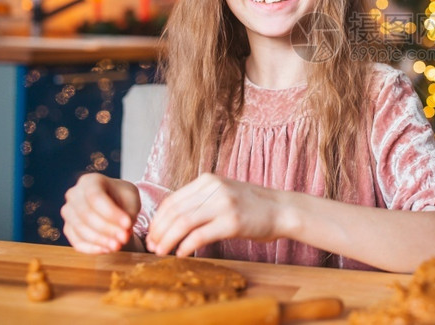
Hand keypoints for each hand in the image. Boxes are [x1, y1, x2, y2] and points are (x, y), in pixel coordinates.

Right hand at [61, 173, 139, 253]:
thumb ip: (129, 212)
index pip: (95, 197)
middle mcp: (74, 194)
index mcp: (90, 181)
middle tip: (125, 238)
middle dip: (107, 229)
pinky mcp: (68, 229)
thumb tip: (124, 232)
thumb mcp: (132, 198)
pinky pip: (76, 242)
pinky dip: (92, 248)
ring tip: (118, 245)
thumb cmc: (122, 198)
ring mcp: (68, 212)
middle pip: (86, 214)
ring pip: (80, 229)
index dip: (111, 213)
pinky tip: (107, 249)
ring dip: (101, 240)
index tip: (128, 224)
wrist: (114, 205)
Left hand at [146, 173, 285, 256]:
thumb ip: (200, 200)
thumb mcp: (223, 193)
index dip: (157, 220)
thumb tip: (171, 220)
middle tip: (152, 247)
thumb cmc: (251, 206)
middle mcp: (214, 189)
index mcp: (208, 180)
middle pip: (174, 212)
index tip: (152, 235)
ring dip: (168, 240)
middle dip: (158, 232)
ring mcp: (224, 204)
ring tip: (162, 252)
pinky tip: (181, 254)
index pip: (172, 200)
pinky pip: (200, 235)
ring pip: (183, 223)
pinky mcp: (232, 222)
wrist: (282, 209)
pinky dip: (186, 246)